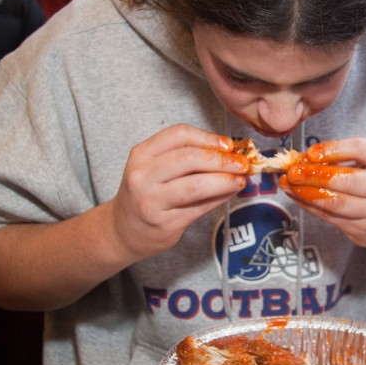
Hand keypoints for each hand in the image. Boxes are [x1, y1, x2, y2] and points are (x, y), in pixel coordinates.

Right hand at [108, 124, 247, 259]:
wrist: (123, 230)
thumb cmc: (146, 193)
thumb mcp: (154, 167)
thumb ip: (186, 156)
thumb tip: (230, 151)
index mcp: (141, 154)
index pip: (179, 135)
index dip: (208, 137)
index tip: (228, 144)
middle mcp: (142, 176)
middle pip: (190, 158)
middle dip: (222, 159)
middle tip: (242, 163)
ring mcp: (152, 201)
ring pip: (197, 185)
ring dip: (225, 180)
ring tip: (240, 179)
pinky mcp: (164, 223)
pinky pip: (200, 207)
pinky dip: (221, 198)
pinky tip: (231, 192)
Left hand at [278, 137, 365, 247]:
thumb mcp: (365, 164)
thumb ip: (338, 158)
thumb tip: (301, 159)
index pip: (361, 149)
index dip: (333, 149)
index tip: (310, 153)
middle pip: (348, 179)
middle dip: (315, 175)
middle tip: (293, 171)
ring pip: (337, 202)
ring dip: (307, 193)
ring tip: (289, 184)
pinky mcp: (363, 230)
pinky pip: (330, 217)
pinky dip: (309, 206)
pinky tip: (296, 196)